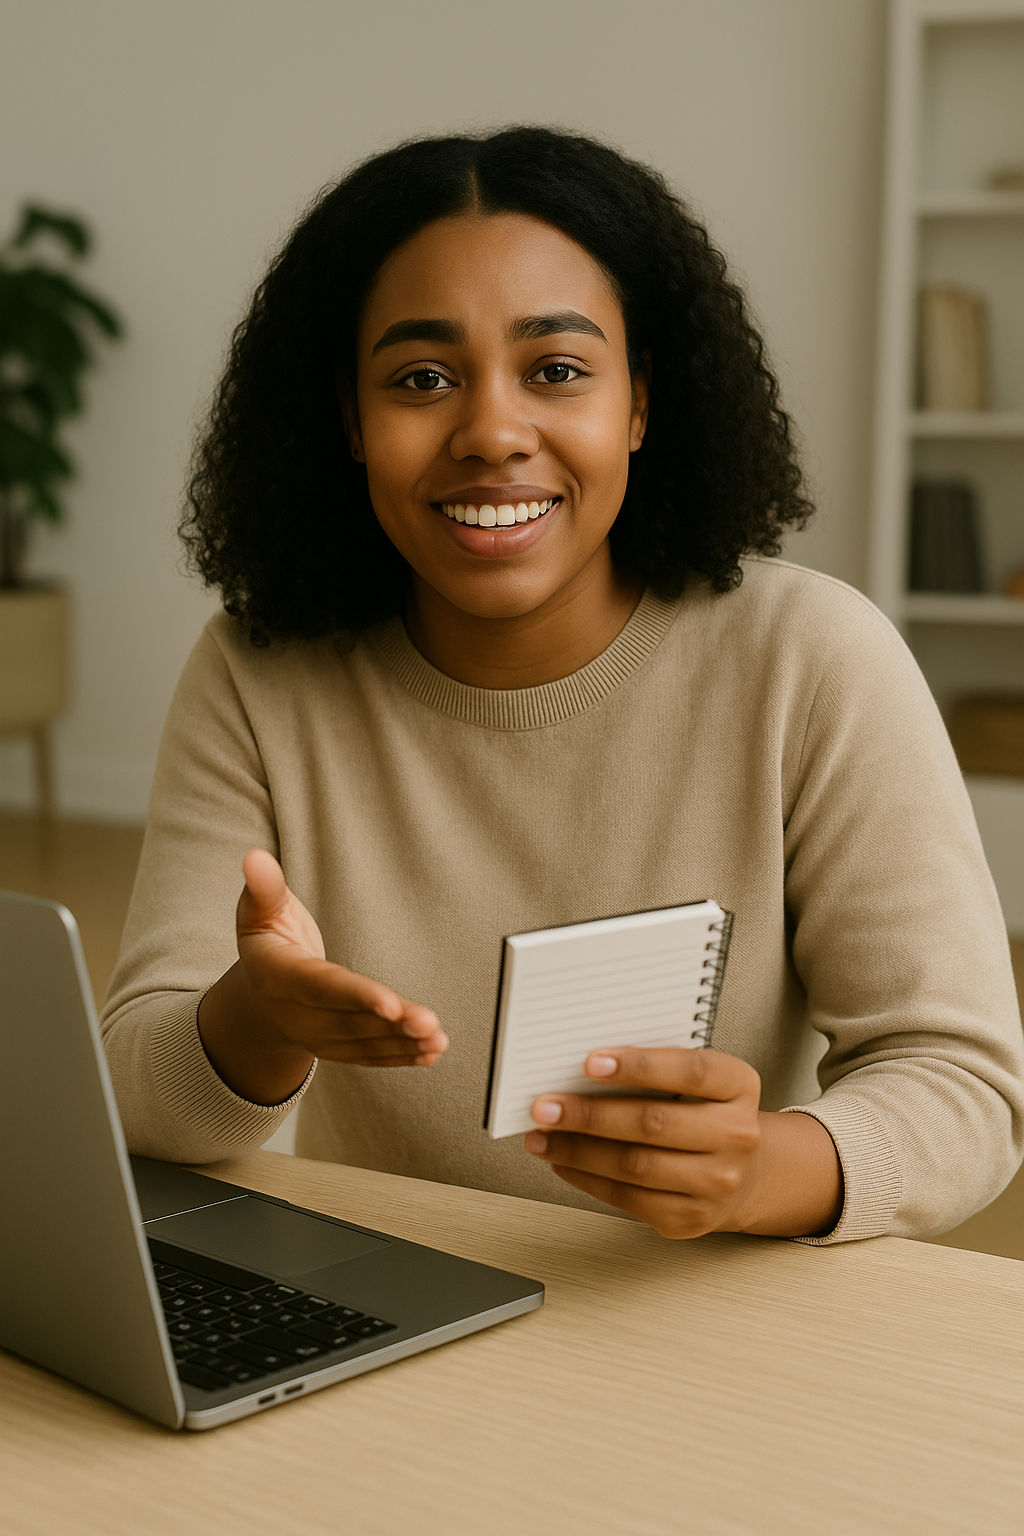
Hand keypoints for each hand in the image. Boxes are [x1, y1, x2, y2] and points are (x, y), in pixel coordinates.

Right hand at [198, 849, 447, 1103]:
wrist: (259, 990)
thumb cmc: (267, 937)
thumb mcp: (259, 908)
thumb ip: (264, 887)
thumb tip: (255, 857)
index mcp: (280, 976)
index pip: (323, 986)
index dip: (357, 995)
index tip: (391, 1003)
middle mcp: (297, 1014)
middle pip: (349, 1020)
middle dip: (392, 1024)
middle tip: (430, 1024)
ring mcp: (316, 1035)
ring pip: (363, 1042)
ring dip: (403, 1044)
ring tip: (438, 1040)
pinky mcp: (336, 1046)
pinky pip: (369, 1055)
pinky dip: (400, 1056)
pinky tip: (430, 1053)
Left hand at [524, 1048, 841, 1238]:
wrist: (745, 1172)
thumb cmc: (706, 1113)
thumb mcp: (698, 1082)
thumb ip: (654, 1071)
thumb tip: (580, 1072)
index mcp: (738, 1086)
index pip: (690, 1071)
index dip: (639, 1066)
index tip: (592, 1062)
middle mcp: (736, 1135)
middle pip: (653, 1123)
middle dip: (590, 1114)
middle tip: (546, 1105)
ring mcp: (717, 1183)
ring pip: (635, 1165)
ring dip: (578, 1149)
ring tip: (543, 1135)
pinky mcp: (690, 1218)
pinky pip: (628, 1199)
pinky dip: (587, 1178)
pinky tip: (564, 1161)